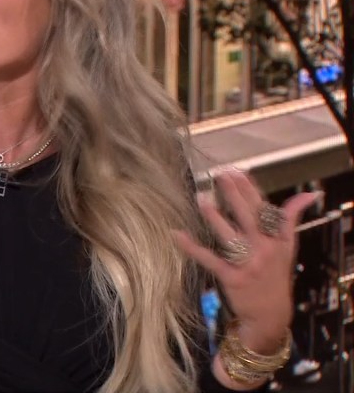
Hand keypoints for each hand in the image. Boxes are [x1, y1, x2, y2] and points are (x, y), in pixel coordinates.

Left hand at [174, 170, 317, 352]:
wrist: (271, 314)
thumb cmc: (275, 275)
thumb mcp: (288, 247)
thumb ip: (290, 219)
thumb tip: (308, 195)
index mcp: (277, 239)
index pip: (263, 209)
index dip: (250, 189)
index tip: (237, 170)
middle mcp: (264, 249)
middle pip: (248, 217)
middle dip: (234, 195)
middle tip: (220, 174)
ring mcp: (248, 264)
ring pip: (230, 236)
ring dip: (215, 217)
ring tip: (202, 198)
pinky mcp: (232, 278)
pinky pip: (210, 259)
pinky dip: (192, 247)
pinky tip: (177, 234)